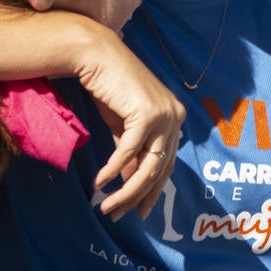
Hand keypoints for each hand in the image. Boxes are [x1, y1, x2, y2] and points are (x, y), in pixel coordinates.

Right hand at [76, 36, 183, 220]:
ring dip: (125, 191)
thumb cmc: (108, 86)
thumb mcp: (123, 125)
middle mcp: (175, 117)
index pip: (167, 164)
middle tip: (117, 215)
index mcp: (174, 118)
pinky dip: (113, 170)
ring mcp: (164, 115)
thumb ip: (132, 152)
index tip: (137, 212)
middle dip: (136, 197)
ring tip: (106, 207)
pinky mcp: (146, 114)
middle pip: (158, 169)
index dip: (152, 191)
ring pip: (147, 166)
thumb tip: (130, 182)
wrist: (96, 55)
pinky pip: (128, 152)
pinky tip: (99, 182)